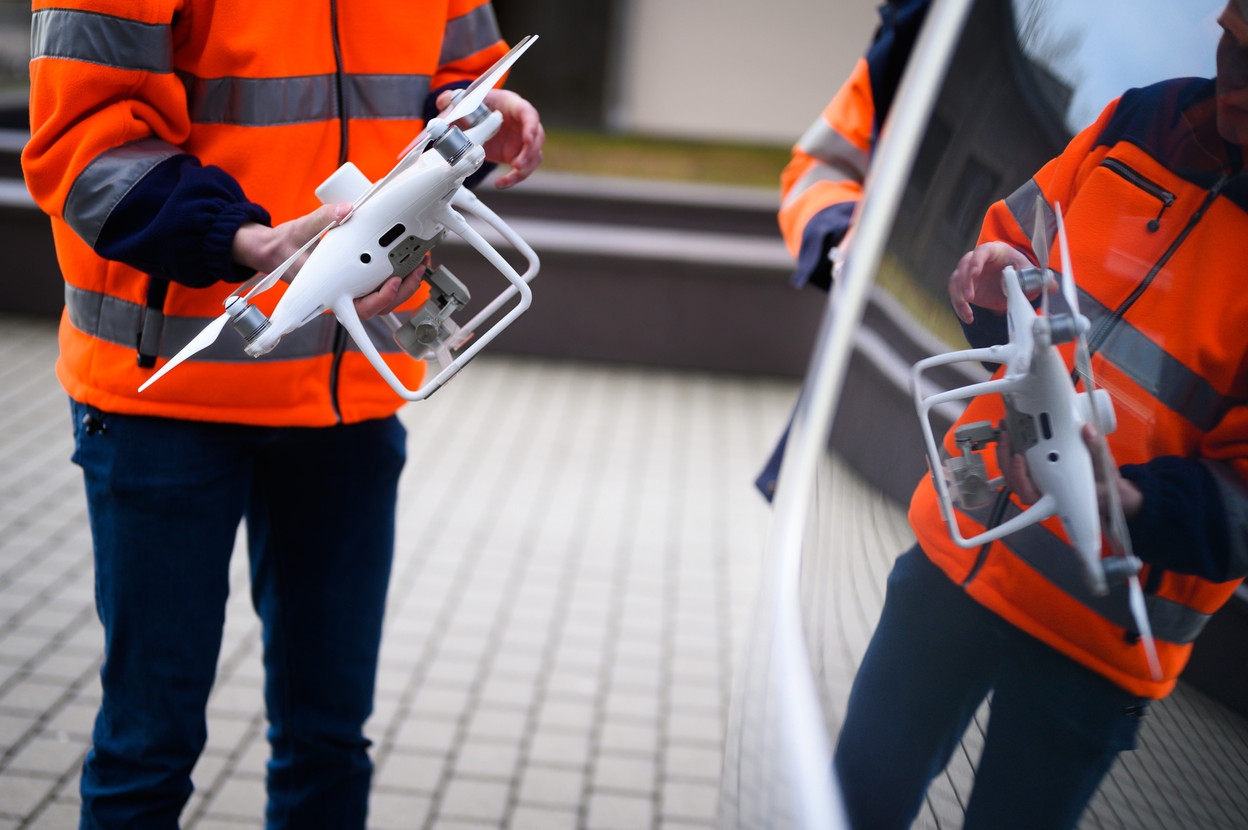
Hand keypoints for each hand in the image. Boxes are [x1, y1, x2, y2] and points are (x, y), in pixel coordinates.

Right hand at [232, 203, 426, 319]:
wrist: (276, 250)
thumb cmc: (286, 247)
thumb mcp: (301, 229)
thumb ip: (323, 218)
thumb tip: (347, 210)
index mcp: (328, 291)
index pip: (357, 307)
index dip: (379, 301)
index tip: (392, 283)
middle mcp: (342, 295)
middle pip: (378, 306)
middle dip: (402, 290)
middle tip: (416, 268)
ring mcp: (350, 290)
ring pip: (383, 299)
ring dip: (404, 285)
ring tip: (419, 264)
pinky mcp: (356, 282)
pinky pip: (380, 287)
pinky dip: (397, 276)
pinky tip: (409, 261)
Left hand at [437, 88, 544, 187]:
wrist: (477, 119)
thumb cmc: (477, 106)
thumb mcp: (464, 101)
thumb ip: (453, 98)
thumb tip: (444, 100)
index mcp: (512, 105)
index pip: (528, 113)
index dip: (531, 126)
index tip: (527, 139)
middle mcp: (522, 122)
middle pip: (538, 136)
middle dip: (530, 152)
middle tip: (517, 164)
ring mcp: (522, 140)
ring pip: (535, 155)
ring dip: (526, 167)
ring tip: (511, 175)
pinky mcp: (518, 154)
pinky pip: (524, 168)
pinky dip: (515, 178)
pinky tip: (501, 183)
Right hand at [948, 242, 1033, 323]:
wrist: (1011, 280)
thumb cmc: (1018, 271)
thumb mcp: (1029, 274)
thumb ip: (1038, 280)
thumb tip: (1051, 286)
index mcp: (994, 251)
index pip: (981, 252)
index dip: (976, 261)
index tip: (975, 273)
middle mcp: (977, 259)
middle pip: (964, 265)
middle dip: (965, 281)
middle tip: (969, 297)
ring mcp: (968, 273)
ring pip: (956, 280)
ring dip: (958, 296)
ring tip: (967, 311)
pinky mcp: (964, 286)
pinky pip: (956, 295)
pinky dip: (959, 307)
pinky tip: (968, 317)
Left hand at [998, 422, 1143, 521]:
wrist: (1104, 489)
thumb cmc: (1102, 485)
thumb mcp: (1103, 468)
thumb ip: (1096, 450)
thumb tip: (1087, 430)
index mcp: (1054, 499)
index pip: (1030, 495)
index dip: (1019, 478)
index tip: (1018, 457)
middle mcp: (1040, 494)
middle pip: (1014, 482)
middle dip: (1006, 459)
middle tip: (1008, 437)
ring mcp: (1035, 485)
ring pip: (1011, 476)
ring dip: (1004, 454)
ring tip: (1005, 431)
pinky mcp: (1033, 475)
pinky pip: (1016, 467)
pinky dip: (1010, 451)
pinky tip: (1010, 434)